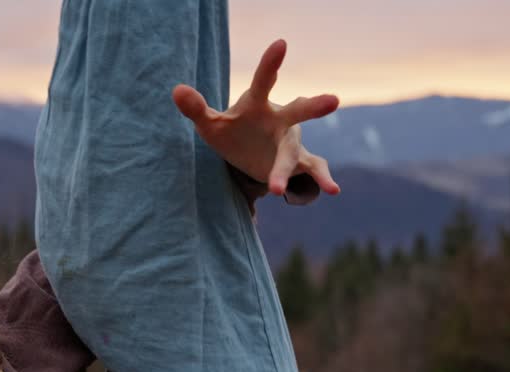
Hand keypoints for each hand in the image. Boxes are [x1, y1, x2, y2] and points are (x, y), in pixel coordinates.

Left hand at [172, 39, 340, 196]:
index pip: (263, 82)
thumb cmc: (230, 131)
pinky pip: (312, 168)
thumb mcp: (210, 124)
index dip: (270, 64)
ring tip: (278, 188)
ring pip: (292, 150)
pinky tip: (333, 189)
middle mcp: (279, 119)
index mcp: (257, 104)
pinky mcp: (296, 161)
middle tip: (333, 101)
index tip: (280, 44)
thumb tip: (176, 90)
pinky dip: (322, 178)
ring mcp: (289, 140)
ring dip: (287, 167)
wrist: (247, 153)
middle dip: (312, 107)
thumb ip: (196, 108)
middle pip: (297, 111)